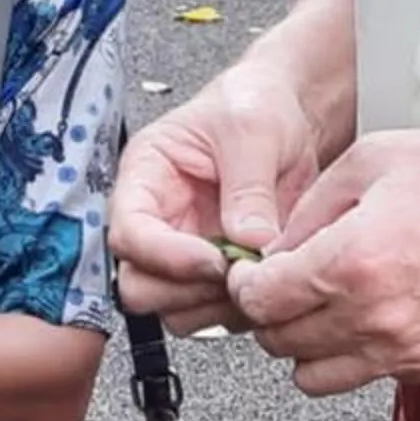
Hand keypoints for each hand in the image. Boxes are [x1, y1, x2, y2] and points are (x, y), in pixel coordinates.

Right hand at [111, 56, 324, 332]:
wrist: (290, 116)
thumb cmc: (254, 105)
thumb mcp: (252, 131)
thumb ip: (249, 186)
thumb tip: (250, 239)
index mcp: (145, 178)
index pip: (128, 233)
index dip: (166, 256)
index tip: (214, 259)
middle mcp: (157, 222)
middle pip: (139, 287)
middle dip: (188, 289)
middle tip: (238, 272)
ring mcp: (186, 254)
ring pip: (175, 311)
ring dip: (217, 305)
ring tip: (258, 273)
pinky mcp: (217, 276)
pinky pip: (216, 315)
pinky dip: (243, 309)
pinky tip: (269, 276)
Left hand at [228, 127, 419, 397]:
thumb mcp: (370, 161)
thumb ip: (308, 211)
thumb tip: (272, 250)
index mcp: (351, 263)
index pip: (260, 303)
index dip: (246, 285)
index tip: (253, 271)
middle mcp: (376, 318)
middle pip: (280, 344)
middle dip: (272, 313)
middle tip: (286, 283)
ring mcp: (408, 350)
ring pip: (314, 377)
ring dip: (307, 344)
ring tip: (326, 303)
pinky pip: (368, 375)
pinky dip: (357, 352)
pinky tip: (374, 310)